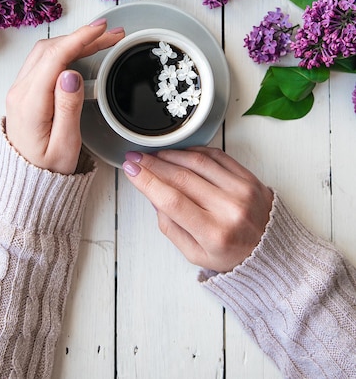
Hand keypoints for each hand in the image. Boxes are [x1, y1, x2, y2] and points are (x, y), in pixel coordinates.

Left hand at [6, 20, 124, 174]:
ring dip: (74, 42)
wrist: (26, 182)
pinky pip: (43, 62)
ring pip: (46, 53)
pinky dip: (65, 52)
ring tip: (103, 40)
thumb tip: (71, 74)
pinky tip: (83, 52)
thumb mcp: (65, 146)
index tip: (100, 29)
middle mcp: (20, 92)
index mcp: (30, 104)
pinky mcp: (25, 92)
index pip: (54, 59)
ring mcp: (20, 90)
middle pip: (50, 50)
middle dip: (82, 37)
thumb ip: (67, 108)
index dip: (79, 39)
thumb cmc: (48, 169)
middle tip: (111, 34)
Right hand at [122, 147, 272, 272]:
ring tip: (154, 154)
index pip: (172, 200)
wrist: (275, 251)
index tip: (132, 170)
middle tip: (135, 158)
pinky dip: (194, 151)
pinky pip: (216, 156)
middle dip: (153, 164)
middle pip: (181, 177)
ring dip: (171, 154)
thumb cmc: (233, 255)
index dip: (147, 181)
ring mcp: (241, 190)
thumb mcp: (196, 254)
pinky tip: (180, 153)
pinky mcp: (249, 177)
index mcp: (214, 234)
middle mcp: (229, 209)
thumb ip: (171, 226)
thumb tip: (154, 195)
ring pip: (197, 161)